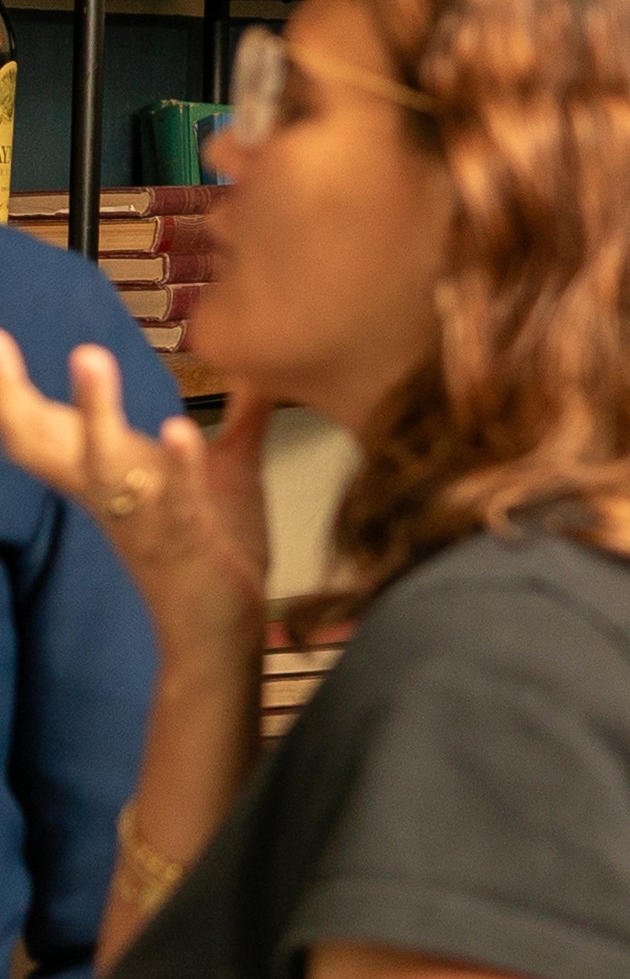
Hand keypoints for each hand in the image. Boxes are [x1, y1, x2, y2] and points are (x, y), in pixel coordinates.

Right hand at [0, 335, 269, 655]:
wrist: (224, 626)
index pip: (41, 426)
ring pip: (102, 463)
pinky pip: (173, 501)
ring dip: (96, 410)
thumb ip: (239, 420)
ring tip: (89, 353)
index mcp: (103, 473)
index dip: (7, 387)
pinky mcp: (185, 541)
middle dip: (12, 395)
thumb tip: (256, 370)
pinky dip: (177, 465)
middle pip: (39, 444)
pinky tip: (178, 427)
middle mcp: (107, 493)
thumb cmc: (217, 545)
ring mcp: (142, 517)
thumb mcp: (229, 470)